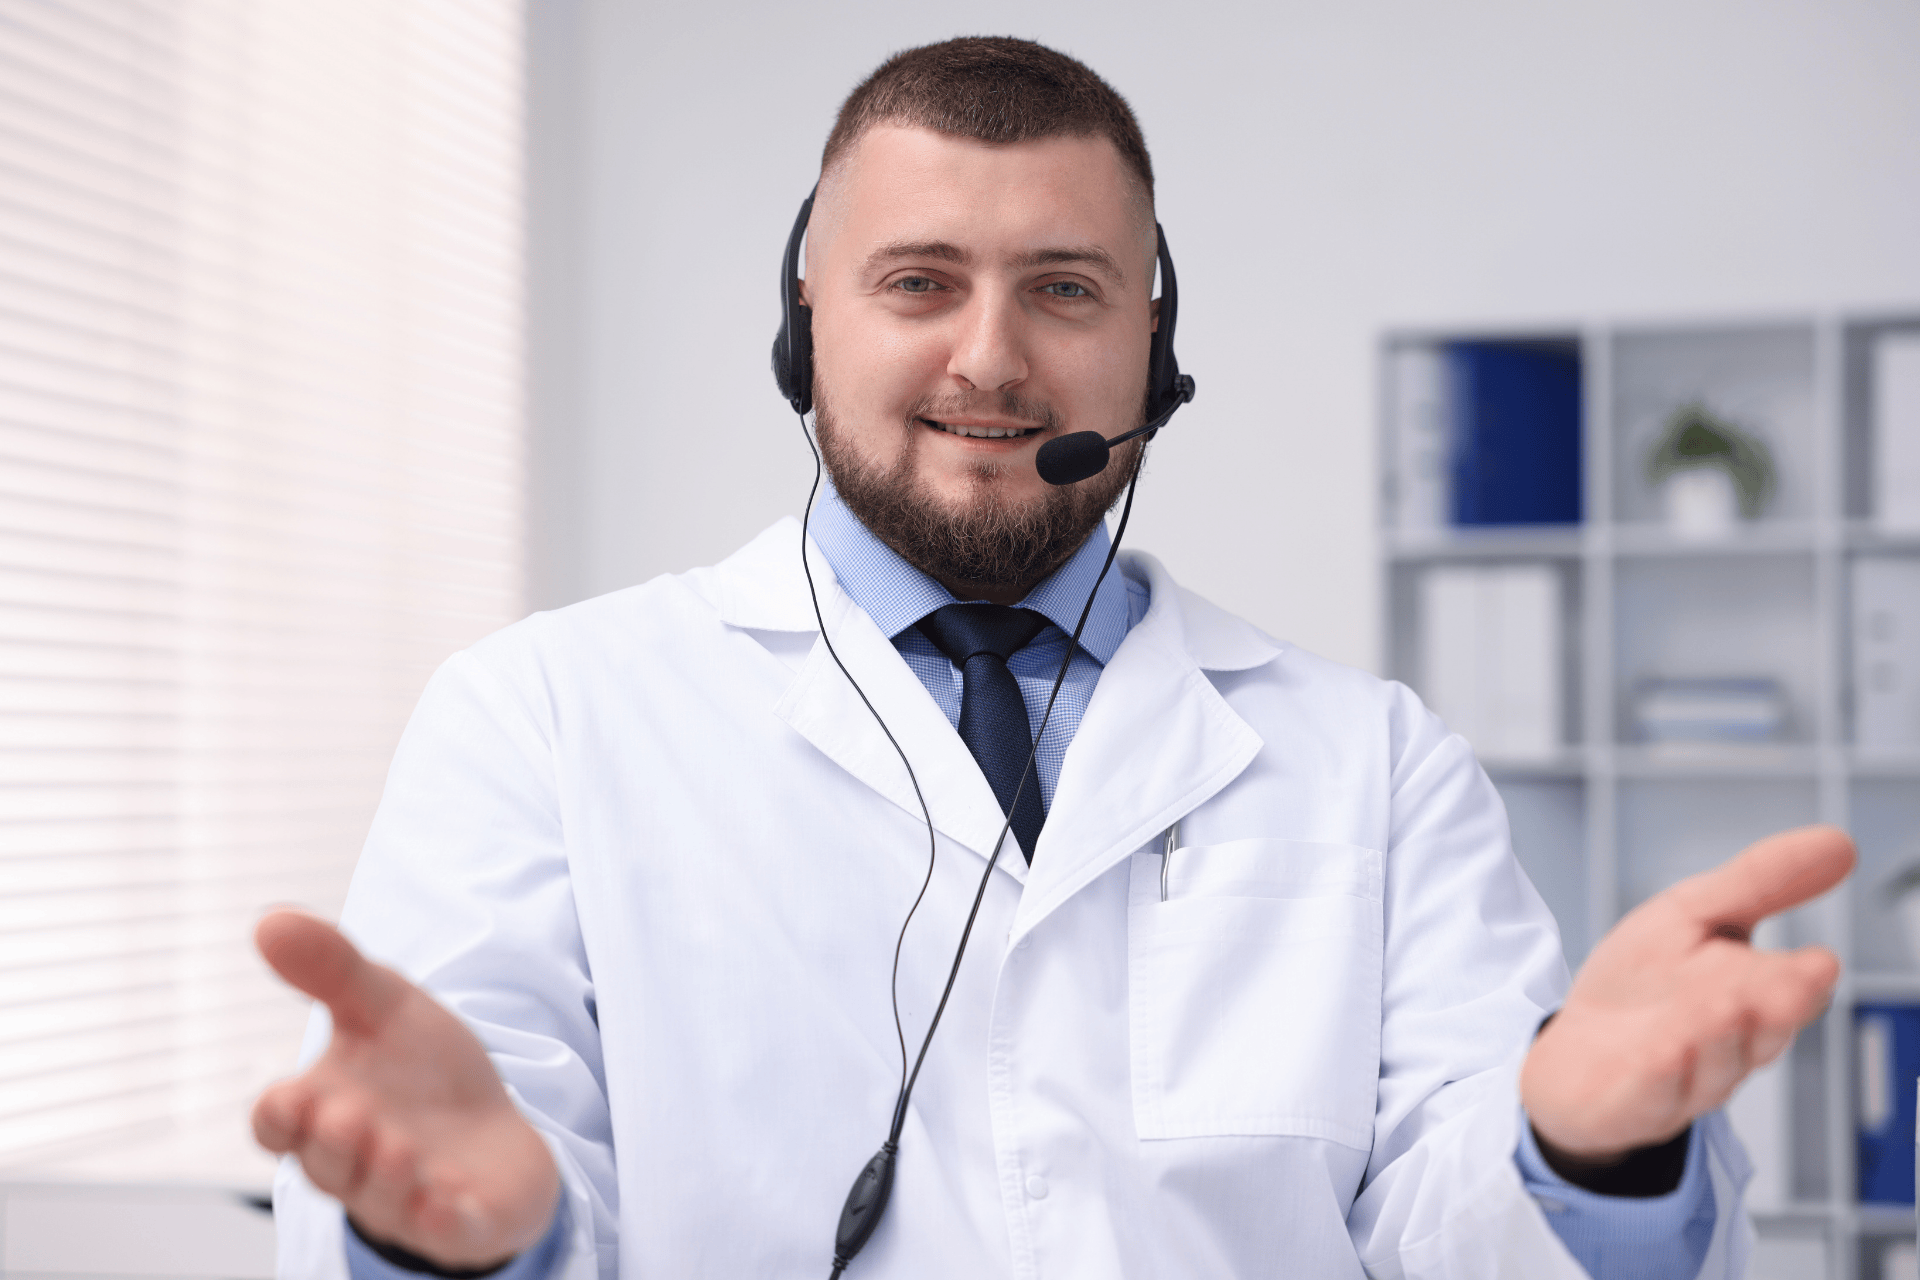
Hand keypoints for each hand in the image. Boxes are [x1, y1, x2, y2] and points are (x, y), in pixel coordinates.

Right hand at [252, 910, 560, 1268]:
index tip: (290, 1095)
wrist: (495, 1132)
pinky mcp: (463, 1222)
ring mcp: (408, 1199)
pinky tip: (449, 1202)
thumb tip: (269, 920)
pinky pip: (448, 1234)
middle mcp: (356, 1165)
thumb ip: (332, 969)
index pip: (277, 1125)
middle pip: (323, 1166)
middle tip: (350, 1112)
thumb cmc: (425, 1074)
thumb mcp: (385, 1007)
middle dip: (332, 1142)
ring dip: (384, 1174)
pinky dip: (445, 1222)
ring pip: (380, 1201)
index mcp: (325, 1113)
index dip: (278, 1116)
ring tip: (398, 1142)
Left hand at [1521, 824, 1854, 1164]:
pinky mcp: (1634, 1104)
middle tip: (1772, 984)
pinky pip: (1652, 1093)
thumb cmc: (1641, 985)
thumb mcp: (1692, 914)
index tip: (1816, 962)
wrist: (1574, 1059)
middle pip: (1755, 1028)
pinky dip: (1659, 1074)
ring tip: (1717, 1003)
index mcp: (1751, 1000)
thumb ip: (1760, 882)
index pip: (1787, 991)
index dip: (1797, 981)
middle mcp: (1727, 1046)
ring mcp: (1682, 1079)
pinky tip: (1662, 1052)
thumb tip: (1839, 843)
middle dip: (1763, 1004)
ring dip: (1712, 1032)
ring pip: (1709, 1061)